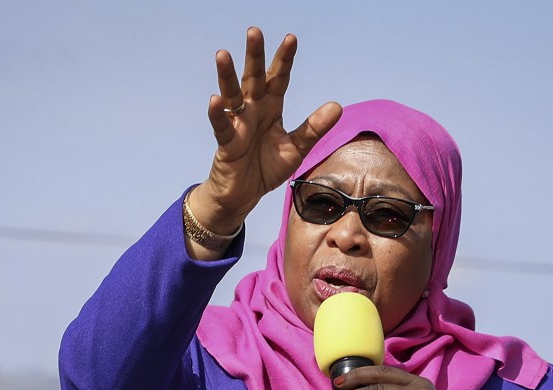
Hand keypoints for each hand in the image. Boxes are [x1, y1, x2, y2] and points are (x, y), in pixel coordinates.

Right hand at [186, 27, 341, 236]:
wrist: (245, 194)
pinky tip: (215, 100)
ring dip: (227, 76)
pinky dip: (217, 114)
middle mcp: (253, 110)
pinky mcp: (227, 142)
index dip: (284, 60)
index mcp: (271, 108)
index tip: (291, 38)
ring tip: (222, 55)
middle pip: (253, 78)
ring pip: (231, 95)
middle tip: (254, 31)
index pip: (278, 79)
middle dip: (254, 56)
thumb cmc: (267, 167)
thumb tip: (337, 106)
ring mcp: (237, 124)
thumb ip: (314, 128)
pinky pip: (222, 125)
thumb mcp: (296, 148)